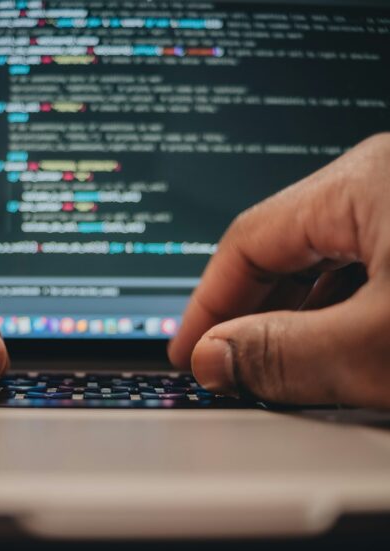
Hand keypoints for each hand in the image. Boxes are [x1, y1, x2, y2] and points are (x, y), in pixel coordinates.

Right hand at [169, 133, 389, 407]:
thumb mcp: (383, 346)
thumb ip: (285, 353)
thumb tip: (214, 356)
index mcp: (364, 181)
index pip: (248, 242)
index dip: (207, 304)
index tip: (187, 350)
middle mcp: (384, 180)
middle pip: (283, 250)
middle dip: (247, 312)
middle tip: (222, 363)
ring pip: (325, 263)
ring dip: (294, 317)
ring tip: (272, 364)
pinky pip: (365, 269)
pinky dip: (339, 311)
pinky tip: (336, 346)